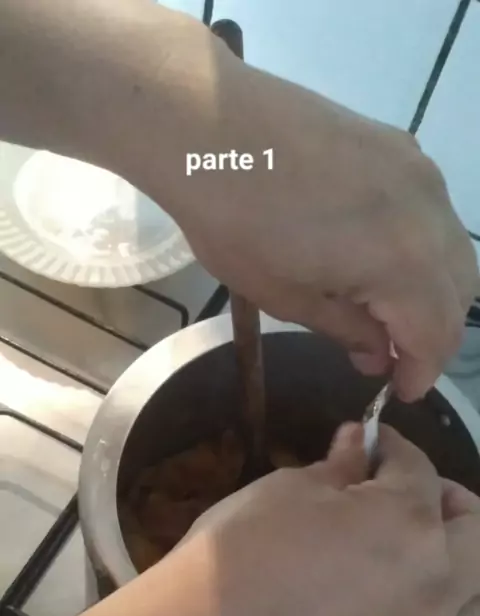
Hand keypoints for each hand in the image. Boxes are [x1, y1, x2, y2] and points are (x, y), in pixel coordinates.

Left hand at [157, 37, 477, 400]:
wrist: (208, 126)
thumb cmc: (236, 224)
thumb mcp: (288, 297)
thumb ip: (348, 330)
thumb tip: (379, 355)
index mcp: (405, 262)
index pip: (436, 335)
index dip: (422, 373)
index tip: (400, 393)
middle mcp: (431, 215)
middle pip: (459, 293)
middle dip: (432, 336)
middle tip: (392, 358)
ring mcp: (421, 173)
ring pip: (455, 250)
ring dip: (432, 292)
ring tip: (386, 313)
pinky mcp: (402, 147)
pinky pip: (433, 213)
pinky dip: (422, 249)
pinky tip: (379, 258)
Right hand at [182, 424, 479, 615]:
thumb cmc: (244, 546)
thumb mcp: (290, 488)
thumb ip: (339, 466)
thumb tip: (359, 442)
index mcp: (410, 523)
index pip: (417, 471)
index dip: (392, 449)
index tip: (370, 445)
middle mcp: (435, 586)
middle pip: (477, 536)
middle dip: (451, 504)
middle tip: (411, 497)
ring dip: (476, 587)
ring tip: (447, 572)